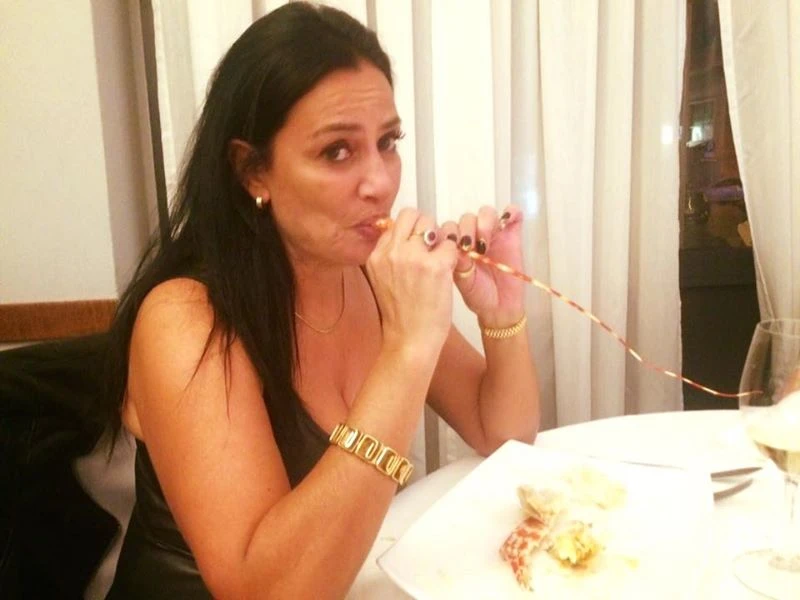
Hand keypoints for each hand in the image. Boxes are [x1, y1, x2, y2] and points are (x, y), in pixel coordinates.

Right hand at [366, 208, 457, 357]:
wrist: (409, 340)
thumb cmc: (400, 315)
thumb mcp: (382, 280)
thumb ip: (389, 257)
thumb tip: (402, 235)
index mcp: (376, 256)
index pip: (394, 223)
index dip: (410, 232)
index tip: (417, 247)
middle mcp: (392, 252)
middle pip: (412, 215)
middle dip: (425, 227)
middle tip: (432, 248)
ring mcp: (413, 258)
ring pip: (431, 224)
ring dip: (439, 238)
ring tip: (440, 260)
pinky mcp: (435, 267)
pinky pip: (450, 245)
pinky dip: (453, 256)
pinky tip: (449, 272)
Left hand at [440, 205, 525, 327]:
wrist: (499, 307)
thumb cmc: (478, 295)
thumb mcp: (462, 280)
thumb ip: (458, 260)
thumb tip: (453, 243)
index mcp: (457, 245)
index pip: (450, 226)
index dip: (452, 234)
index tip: (457, 249)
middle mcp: (474, 236)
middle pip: (467, 218)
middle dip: (468, 230)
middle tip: (472, 248)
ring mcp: (493, 234)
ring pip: (486, 213)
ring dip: (485, 223)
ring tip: (486, 244)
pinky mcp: (511, 234)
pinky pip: (512, 213)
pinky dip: (511, 212)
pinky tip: (508, 222)